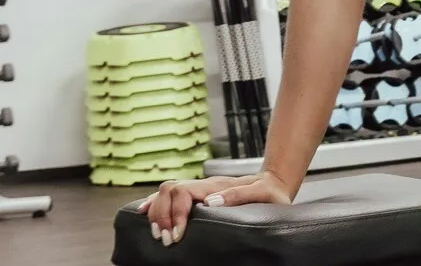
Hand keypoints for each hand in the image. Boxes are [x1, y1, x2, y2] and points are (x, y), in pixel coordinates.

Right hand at [137, 171, 292, 245]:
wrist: (274, 182)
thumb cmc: (269, 191)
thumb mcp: (261, 193)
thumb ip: (239, 195)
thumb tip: (211, 202)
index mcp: (215, 185)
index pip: (183, 191)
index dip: (175, 212)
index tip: (178, 235)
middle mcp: (203, 185)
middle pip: (168, 191)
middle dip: (161, 215)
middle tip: (165, 240)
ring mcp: (198, 189)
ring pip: (165, 192)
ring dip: (156, 212)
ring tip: (157, 234)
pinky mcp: (196, 195)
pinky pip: (169, 196)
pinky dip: (154, 204)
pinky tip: (144, 213)